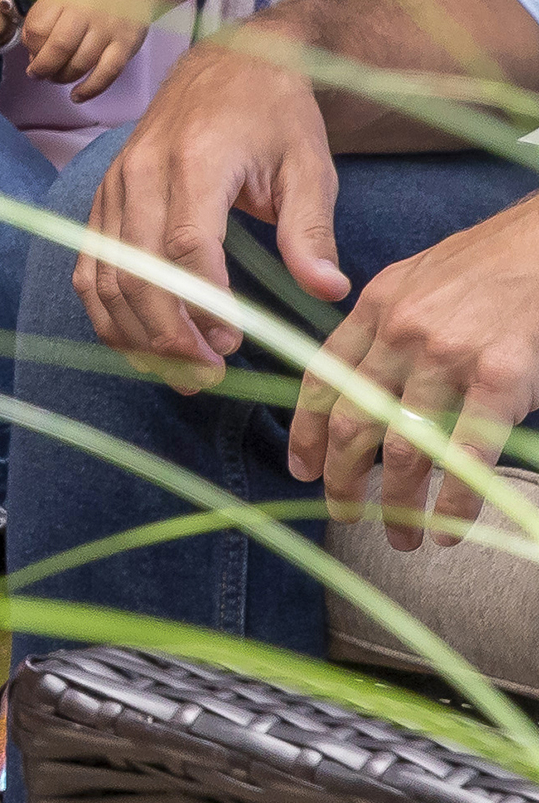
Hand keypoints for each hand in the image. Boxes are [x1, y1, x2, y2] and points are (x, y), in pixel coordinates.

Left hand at [17, 0, 159, 99]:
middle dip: (43, 68)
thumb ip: (41, 19)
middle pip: (59, 47)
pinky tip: (77, 96)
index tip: (32, 52)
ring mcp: (109, 29)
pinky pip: (107, 73)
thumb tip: (32, 55)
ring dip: (63, 78)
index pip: (38, 28)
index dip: (31, 46)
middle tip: (38, 74)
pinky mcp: (127, 45)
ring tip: (57, 77)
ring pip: (81, 64)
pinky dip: (90, 89)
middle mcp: (88, 12)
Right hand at [77, 32, 344, 383]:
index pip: (184, 244)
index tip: (231, 343)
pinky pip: (90, 267)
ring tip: (180, 373)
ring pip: (104, 275)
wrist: (229, 65)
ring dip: (134, 333)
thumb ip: (311, 230)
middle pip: (136, 269)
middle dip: (166, 333)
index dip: (202, 301)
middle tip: (208, 377)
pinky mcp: (103, 201)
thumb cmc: (275, 117)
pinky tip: (141, 345)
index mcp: (194, 160)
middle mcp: (141, 174)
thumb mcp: (310, 165)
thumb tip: (327, 290)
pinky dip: (108, 313)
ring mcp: (114, 188)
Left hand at [287, 196, 538, 546]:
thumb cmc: (486, 268)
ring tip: (401, 535)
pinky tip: (448, 528)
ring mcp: (448, 356)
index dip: (306, 434)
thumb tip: (357, 392)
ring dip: (397, 503)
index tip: (301, 470)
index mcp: (373, 310)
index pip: (322, 381)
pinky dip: (455, 502)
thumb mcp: (413, 283)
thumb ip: (381, 332)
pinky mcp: (500, 378)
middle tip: (345, 513)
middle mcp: (401, 334)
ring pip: (405, 449)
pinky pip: (466, 456)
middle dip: (342, 480)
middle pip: (353, 424)